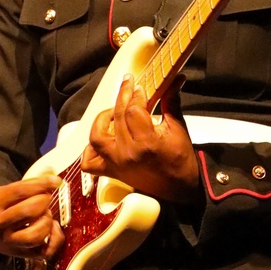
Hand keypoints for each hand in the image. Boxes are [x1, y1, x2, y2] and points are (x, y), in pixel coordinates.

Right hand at [0, 175, 65, 260]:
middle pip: (29, 211)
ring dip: (47, 222)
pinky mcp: (20, 254)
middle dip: (43, 202)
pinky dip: (54, 238)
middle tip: (45, 199)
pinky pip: (44, 251)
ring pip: (35, 235)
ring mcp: (9, 242)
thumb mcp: (3, 192)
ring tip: (45, 215)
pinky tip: (52, 228)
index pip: (21, 191)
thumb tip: (54, 181)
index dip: (41, 185)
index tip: (56, 181)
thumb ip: (26, 186)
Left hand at [81, 76, 199, 203]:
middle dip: (123, 96)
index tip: (139, 86)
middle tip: (128, 86)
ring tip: (114, 113)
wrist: (179, 190)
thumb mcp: (178, 128)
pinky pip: (89, 162)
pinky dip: (90, 150)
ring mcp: (117, 163)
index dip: (135, 94)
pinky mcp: (112, 172)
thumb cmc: (181, 160)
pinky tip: (103, 140)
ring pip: (97, 136)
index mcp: (147, 142)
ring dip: (102, 120)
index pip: (133, 109)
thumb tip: (176, 79)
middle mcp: (128, 153)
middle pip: (117, 116)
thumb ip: (171, 102)